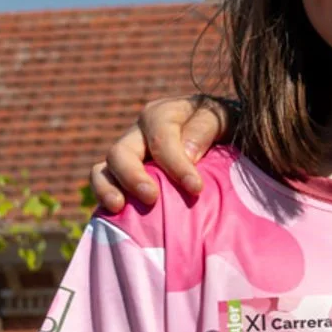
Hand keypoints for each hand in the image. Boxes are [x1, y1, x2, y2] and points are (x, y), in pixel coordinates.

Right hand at [90, 97, 225, 211]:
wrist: (226, 140)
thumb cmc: (228, 129)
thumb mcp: (224, 119)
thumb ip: (206, 128)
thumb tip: (187, 154)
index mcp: (164, 115)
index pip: (162, 138)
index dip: (176, 165)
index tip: (195, 188)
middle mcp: (140, 134)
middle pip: (121, 152)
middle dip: (133, 176)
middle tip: (151, 198)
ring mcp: (128, 156)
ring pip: (104, 169)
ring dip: (107, 188)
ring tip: (118, 207)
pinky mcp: (123, 178)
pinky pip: (103, 184)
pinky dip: (105, 197)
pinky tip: (115, 216)